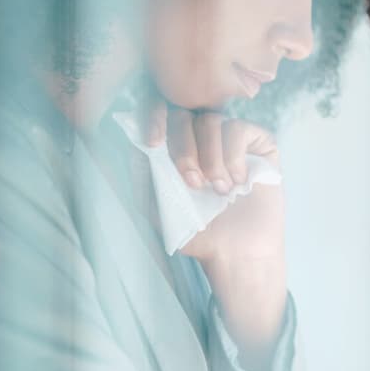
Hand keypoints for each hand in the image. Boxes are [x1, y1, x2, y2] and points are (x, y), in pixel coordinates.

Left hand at [139, 97, 285, 370]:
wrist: (240, 257)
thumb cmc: (198, 236)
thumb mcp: (159, 209)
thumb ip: (140, 182)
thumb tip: (109, 149)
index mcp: (174, 147)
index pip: (159, 114)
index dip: (150, 117)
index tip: (144, 140)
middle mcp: (202, 139)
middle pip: (185, 113)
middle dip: (182, 143)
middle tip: (187, 179)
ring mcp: (233, 139)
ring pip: (213, 120)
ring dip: (208, 152)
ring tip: (212, 187)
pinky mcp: (260, 146)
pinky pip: (244, 128)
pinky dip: (233, 152)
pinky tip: (231, 182)